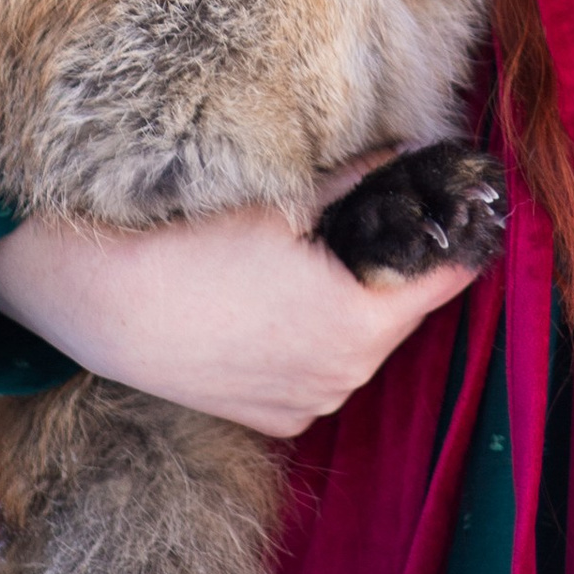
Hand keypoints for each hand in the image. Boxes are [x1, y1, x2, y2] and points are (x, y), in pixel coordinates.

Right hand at [0, 165, 478, 439]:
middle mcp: (345, 377)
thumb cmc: (196, 247)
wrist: (110, 307)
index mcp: (361, 322)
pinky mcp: (274, 420)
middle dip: (399, 268)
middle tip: (385, 219)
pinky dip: (318, 341)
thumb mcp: (289, 203)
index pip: (446, 279)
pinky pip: (321, 372)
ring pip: (362, 344)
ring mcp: (309, 404)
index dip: (457, 238)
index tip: (463, 208)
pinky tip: (283, 306)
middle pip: (403, 312)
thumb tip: (406, 154)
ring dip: (359, 306)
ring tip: (323, 261)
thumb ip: (360, 182)